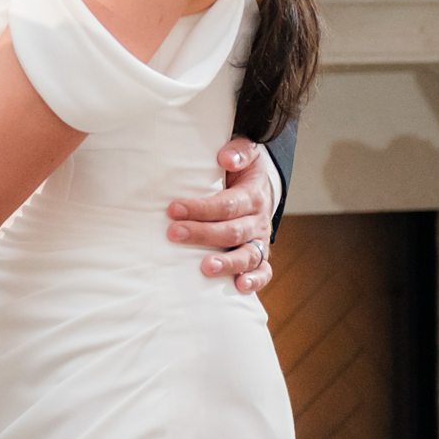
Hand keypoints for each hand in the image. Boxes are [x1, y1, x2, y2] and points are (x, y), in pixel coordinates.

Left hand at [166, 137, 275, 294]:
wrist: (259, 186)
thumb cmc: (241, 170)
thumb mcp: (243, 153)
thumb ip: (238, 151)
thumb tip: (225, 158)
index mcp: (252, 195)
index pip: (227, 205)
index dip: (201, 208)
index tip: (173, 209)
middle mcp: (258, 220)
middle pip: (232, 232)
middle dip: (203, 234)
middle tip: (174, 234)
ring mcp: (259, 240)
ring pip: (248, 255)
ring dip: (227, 263)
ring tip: (205, 267)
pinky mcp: (260, 256)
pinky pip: (264, 272)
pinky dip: (255, 281)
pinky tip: (239, 287)